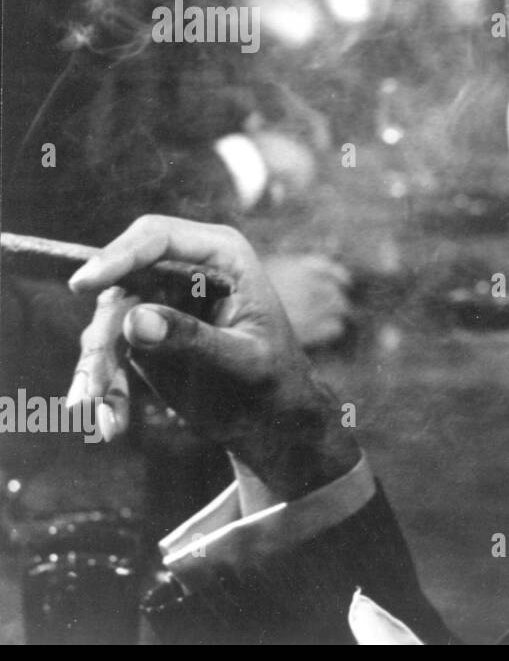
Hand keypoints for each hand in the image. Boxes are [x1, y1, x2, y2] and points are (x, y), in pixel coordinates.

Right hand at [67, 216, 360, 500]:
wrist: (271, 416)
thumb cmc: (272, 379)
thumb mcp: (242, 360)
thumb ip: (192, 338)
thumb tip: (133, 319)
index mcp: (223, 256)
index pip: (158, 238)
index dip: (117, 256)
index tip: (84, 283)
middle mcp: (185, 267)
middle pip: (120, 284)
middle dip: (105, 339)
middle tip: (98, 391)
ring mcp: (159, 296)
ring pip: (106, 321)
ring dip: (99, 370)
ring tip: (106, 417)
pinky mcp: (141, 329)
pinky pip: (106, 349)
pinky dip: (102, 383)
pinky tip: (111, 423)